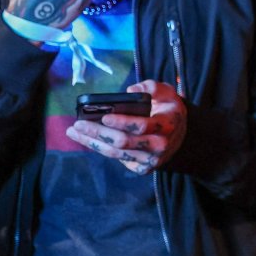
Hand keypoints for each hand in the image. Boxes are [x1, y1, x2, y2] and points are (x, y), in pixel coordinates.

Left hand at [65, 80, 186, 173]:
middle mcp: (159, 145)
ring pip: (116, 153)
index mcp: (167, 125)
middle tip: (78, 124)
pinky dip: (101, 149)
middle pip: (123, 142)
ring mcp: (150, 160)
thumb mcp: (167, 93)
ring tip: (74, 132)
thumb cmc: (168, 110)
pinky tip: (88, 140)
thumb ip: (151, 87)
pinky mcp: (141, 168)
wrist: (181, 136)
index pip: (141, 126)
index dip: (121, 122)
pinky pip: (117, 159)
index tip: (103, 117)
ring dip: (92, 143)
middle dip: (98, 133)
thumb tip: (130, 90)